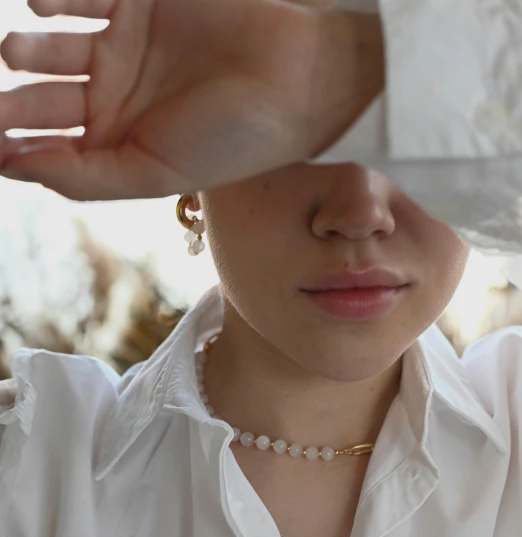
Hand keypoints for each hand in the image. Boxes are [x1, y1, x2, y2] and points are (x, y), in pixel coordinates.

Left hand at [0, 0, 382, 200]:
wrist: (297, 83)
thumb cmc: (233, 140)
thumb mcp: (154, 174)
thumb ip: (85, 177)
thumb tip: (12, 168)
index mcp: (117, 144)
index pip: (49, 145)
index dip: (13, 144)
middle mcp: (113, 96)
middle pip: (43, 97)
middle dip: (11, 102)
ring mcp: (122, 45)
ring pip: (52, 44)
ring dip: (28, 48)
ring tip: (16, 51)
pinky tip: (41, 5)